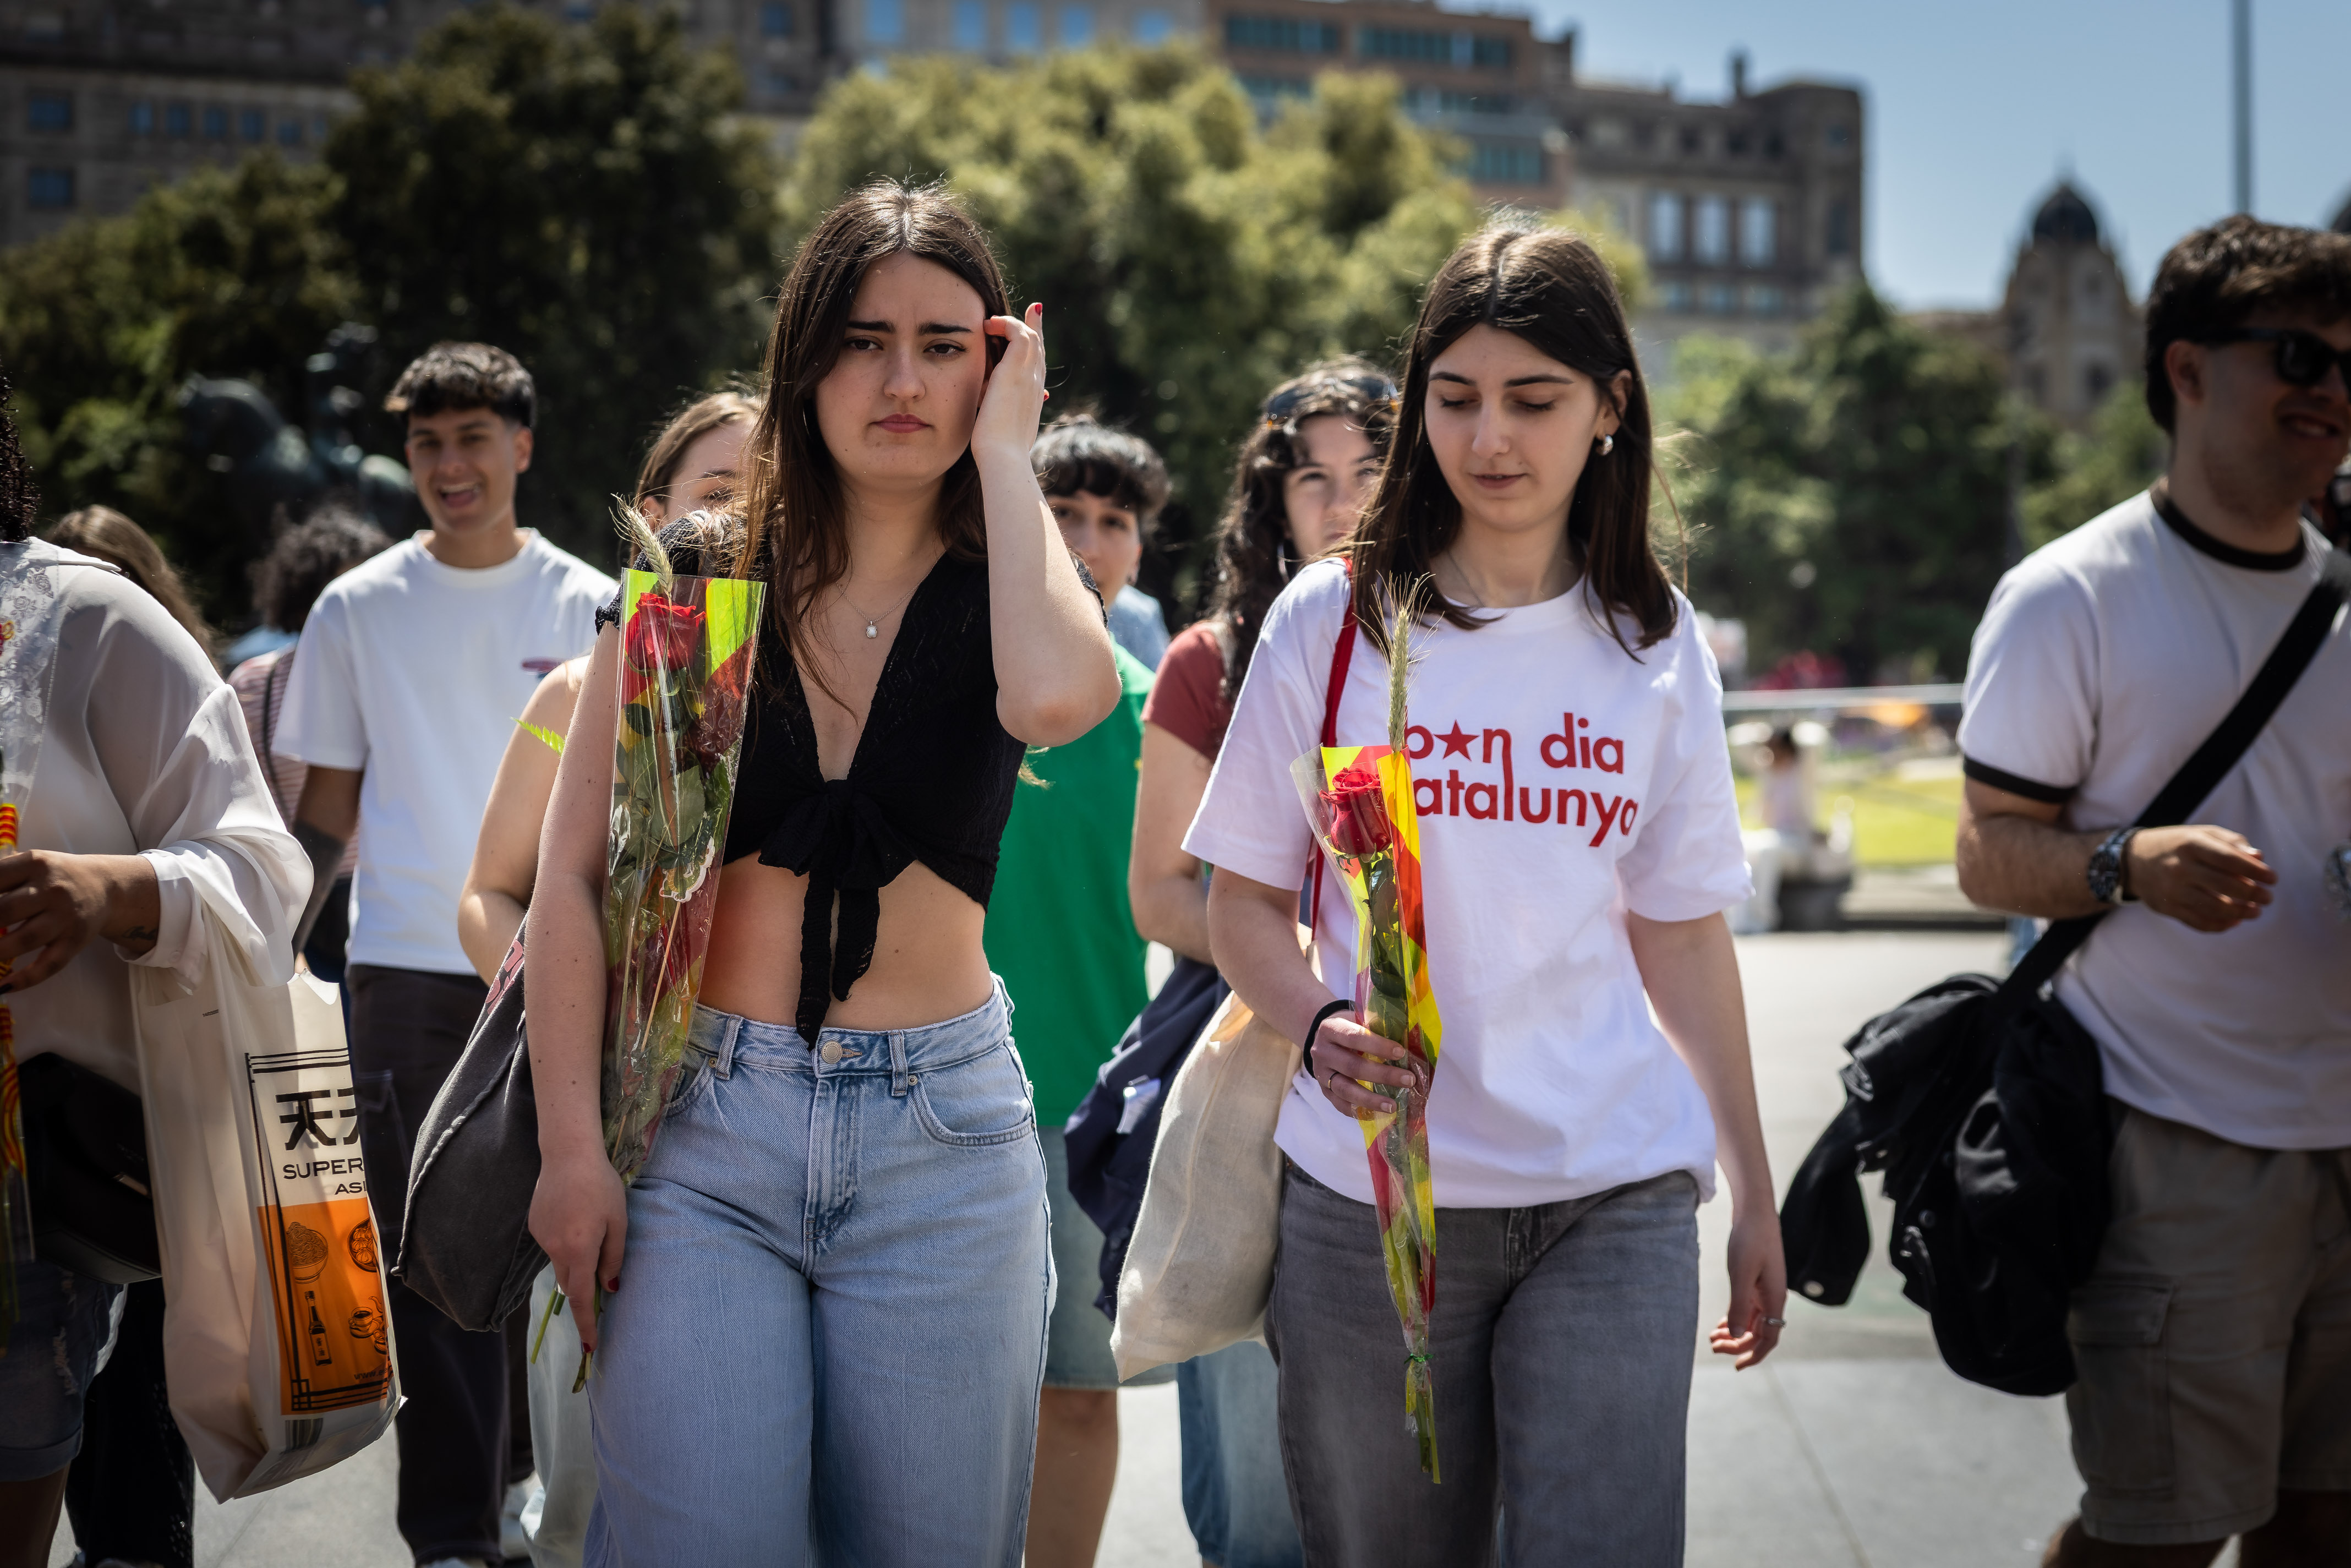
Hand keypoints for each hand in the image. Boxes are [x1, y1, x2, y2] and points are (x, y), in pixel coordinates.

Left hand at [0, 851, 161, 990]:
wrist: (106, 886)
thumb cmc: (54, 876)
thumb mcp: (28, 864)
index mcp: (35, 864)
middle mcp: (52, 889)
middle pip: (4, 911)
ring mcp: (66, 917)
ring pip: (25, 939)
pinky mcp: (76, 941)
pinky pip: (51, 964)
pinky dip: (27, 978)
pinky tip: (4, 986)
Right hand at [530, 1147, 627, 1355]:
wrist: (568, 1155)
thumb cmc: (601, 1186)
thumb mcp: (618, 1221)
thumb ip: (613, 1257)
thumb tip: (610, 1287)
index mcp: (579, 1251)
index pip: (583, 1299)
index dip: (587, 1324)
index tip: (590, 1347)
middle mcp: (555, 1250)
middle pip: (571, 1284)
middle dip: (584, 1289)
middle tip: (602, 1275)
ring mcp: (541, 1239)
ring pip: (561, 1264)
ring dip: (576, 1261)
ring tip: (591, 1226)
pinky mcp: (534, 1227)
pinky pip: (553, 1246)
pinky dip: (566, 1242)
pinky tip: (575, 1215)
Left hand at [974, 302, 1049, 460]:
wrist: (1004, 457)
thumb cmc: (998, 452)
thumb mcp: (1002, 429)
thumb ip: (1001, 414)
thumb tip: (990, 407)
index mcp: (1033, 399)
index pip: (1038, 368)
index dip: (1036, 350)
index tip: (1032, 336)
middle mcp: (1036, 384)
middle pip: (1040, 348)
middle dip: (1036, 328)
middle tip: (1034, 311)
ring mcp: (1029, 376)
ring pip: (1031, 338)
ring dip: (1015, 324)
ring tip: (994, 320)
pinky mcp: (1016, 370)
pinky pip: (1017, 334)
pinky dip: (1006, 324)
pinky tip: (989, 325)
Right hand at [1309, 1010, 1421, 1118]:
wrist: (1324, 1038)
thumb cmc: (1350, 1027)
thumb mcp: (1359, 1020)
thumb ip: (1378, 1027)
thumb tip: (1411, 1042)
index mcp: (1331, 1029)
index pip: (1354, 1037)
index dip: (1378, 1046)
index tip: (1401, 1053)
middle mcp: (1322, 1052)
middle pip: (1352, 1067)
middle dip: (1383, 1075)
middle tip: (1408, 1080)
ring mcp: (1321, 1074)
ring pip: (1345, 1090)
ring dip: (1371, 1099)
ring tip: (1392, 1106)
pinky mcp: (1324, 1091)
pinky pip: (1340, 1105)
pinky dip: (1359, 1111)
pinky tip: (1377, 1113)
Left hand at [1709, 1205, 1786, 1369]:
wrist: (1755, 1212)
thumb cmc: (1749, 1240)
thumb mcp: (1741, 1274)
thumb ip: (1739, 1305)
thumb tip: (1737, 1335)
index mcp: (1774, 1299)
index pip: (1768, 1339)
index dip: (1753, 1355)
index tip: (1736, 1367)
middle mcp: (1773, 1298)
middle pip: (1758, 1333)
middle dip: (1737, 1344)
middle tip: (1712, 1346)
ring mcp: (1765, 1290)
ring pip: (1752, 1321)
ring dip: (1734, 1332)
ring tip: (1712, 1337)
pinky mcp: (1757, 1281)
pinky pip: (1749, 1308)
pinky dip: (1736, 1318)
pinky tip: (1722, 1323)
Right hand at [2126, 825, 2274, 931]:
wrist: (2132, 860)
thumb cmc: (2177, 845)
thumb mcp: (2201, 834)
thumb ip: (2231, 843)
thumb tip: (2259, 858)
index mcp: (2191, 844)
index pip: (2229, 859)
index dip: (2256, 871)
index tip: (2272, 878)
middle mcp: (2180, 868)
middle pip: (2225, 886)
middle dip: (2253, 894)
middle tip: (2267, 897)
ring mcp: (2172, 890)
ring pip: (2214, 908)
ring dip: (2241, 913)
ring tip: (2255, 911)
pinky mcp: (2167, 908)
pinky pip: (2198, 922)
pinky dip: (2221, 925)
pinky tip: (2234, 921)